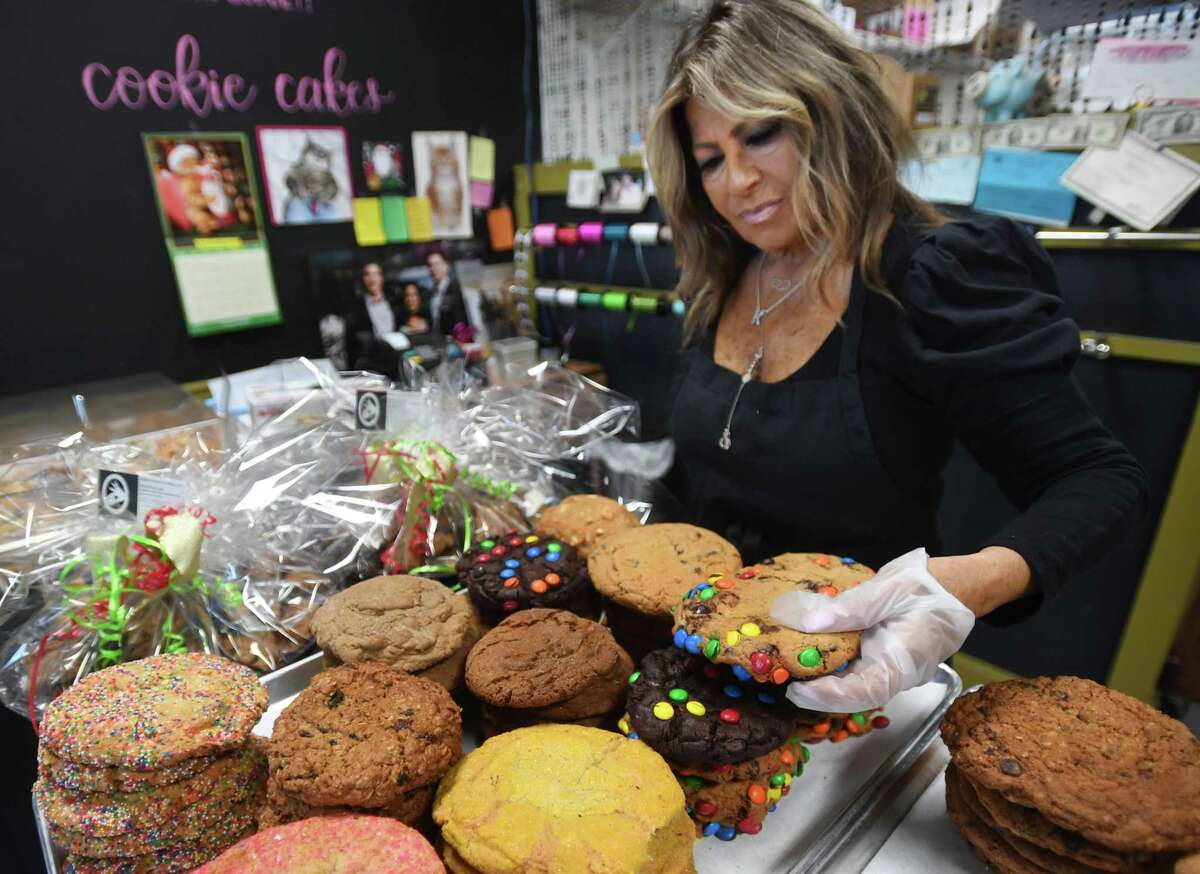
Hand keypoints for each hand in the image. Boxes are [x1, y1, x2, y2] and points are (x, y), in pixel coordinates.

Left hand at [768, 548, 974, 712]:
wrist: (954, 587)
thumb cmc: (926, 586)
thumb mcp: (888, 589)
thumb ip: (851, 608)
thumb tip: (810, 623)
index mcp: (905, 660)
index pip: (866, 691)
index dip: (830, 696)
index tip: (799, 691)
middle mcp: (898, 672)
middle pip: (856, 695)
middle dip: (820, 694)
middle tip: (785, 683)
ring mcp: (892, 668)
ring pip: (855, 685)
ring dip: (825, 681)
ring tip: (792, 671)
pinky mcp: (885, 660)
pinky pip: (858, 671)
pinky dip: (834, 668)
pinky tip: (812, 657)